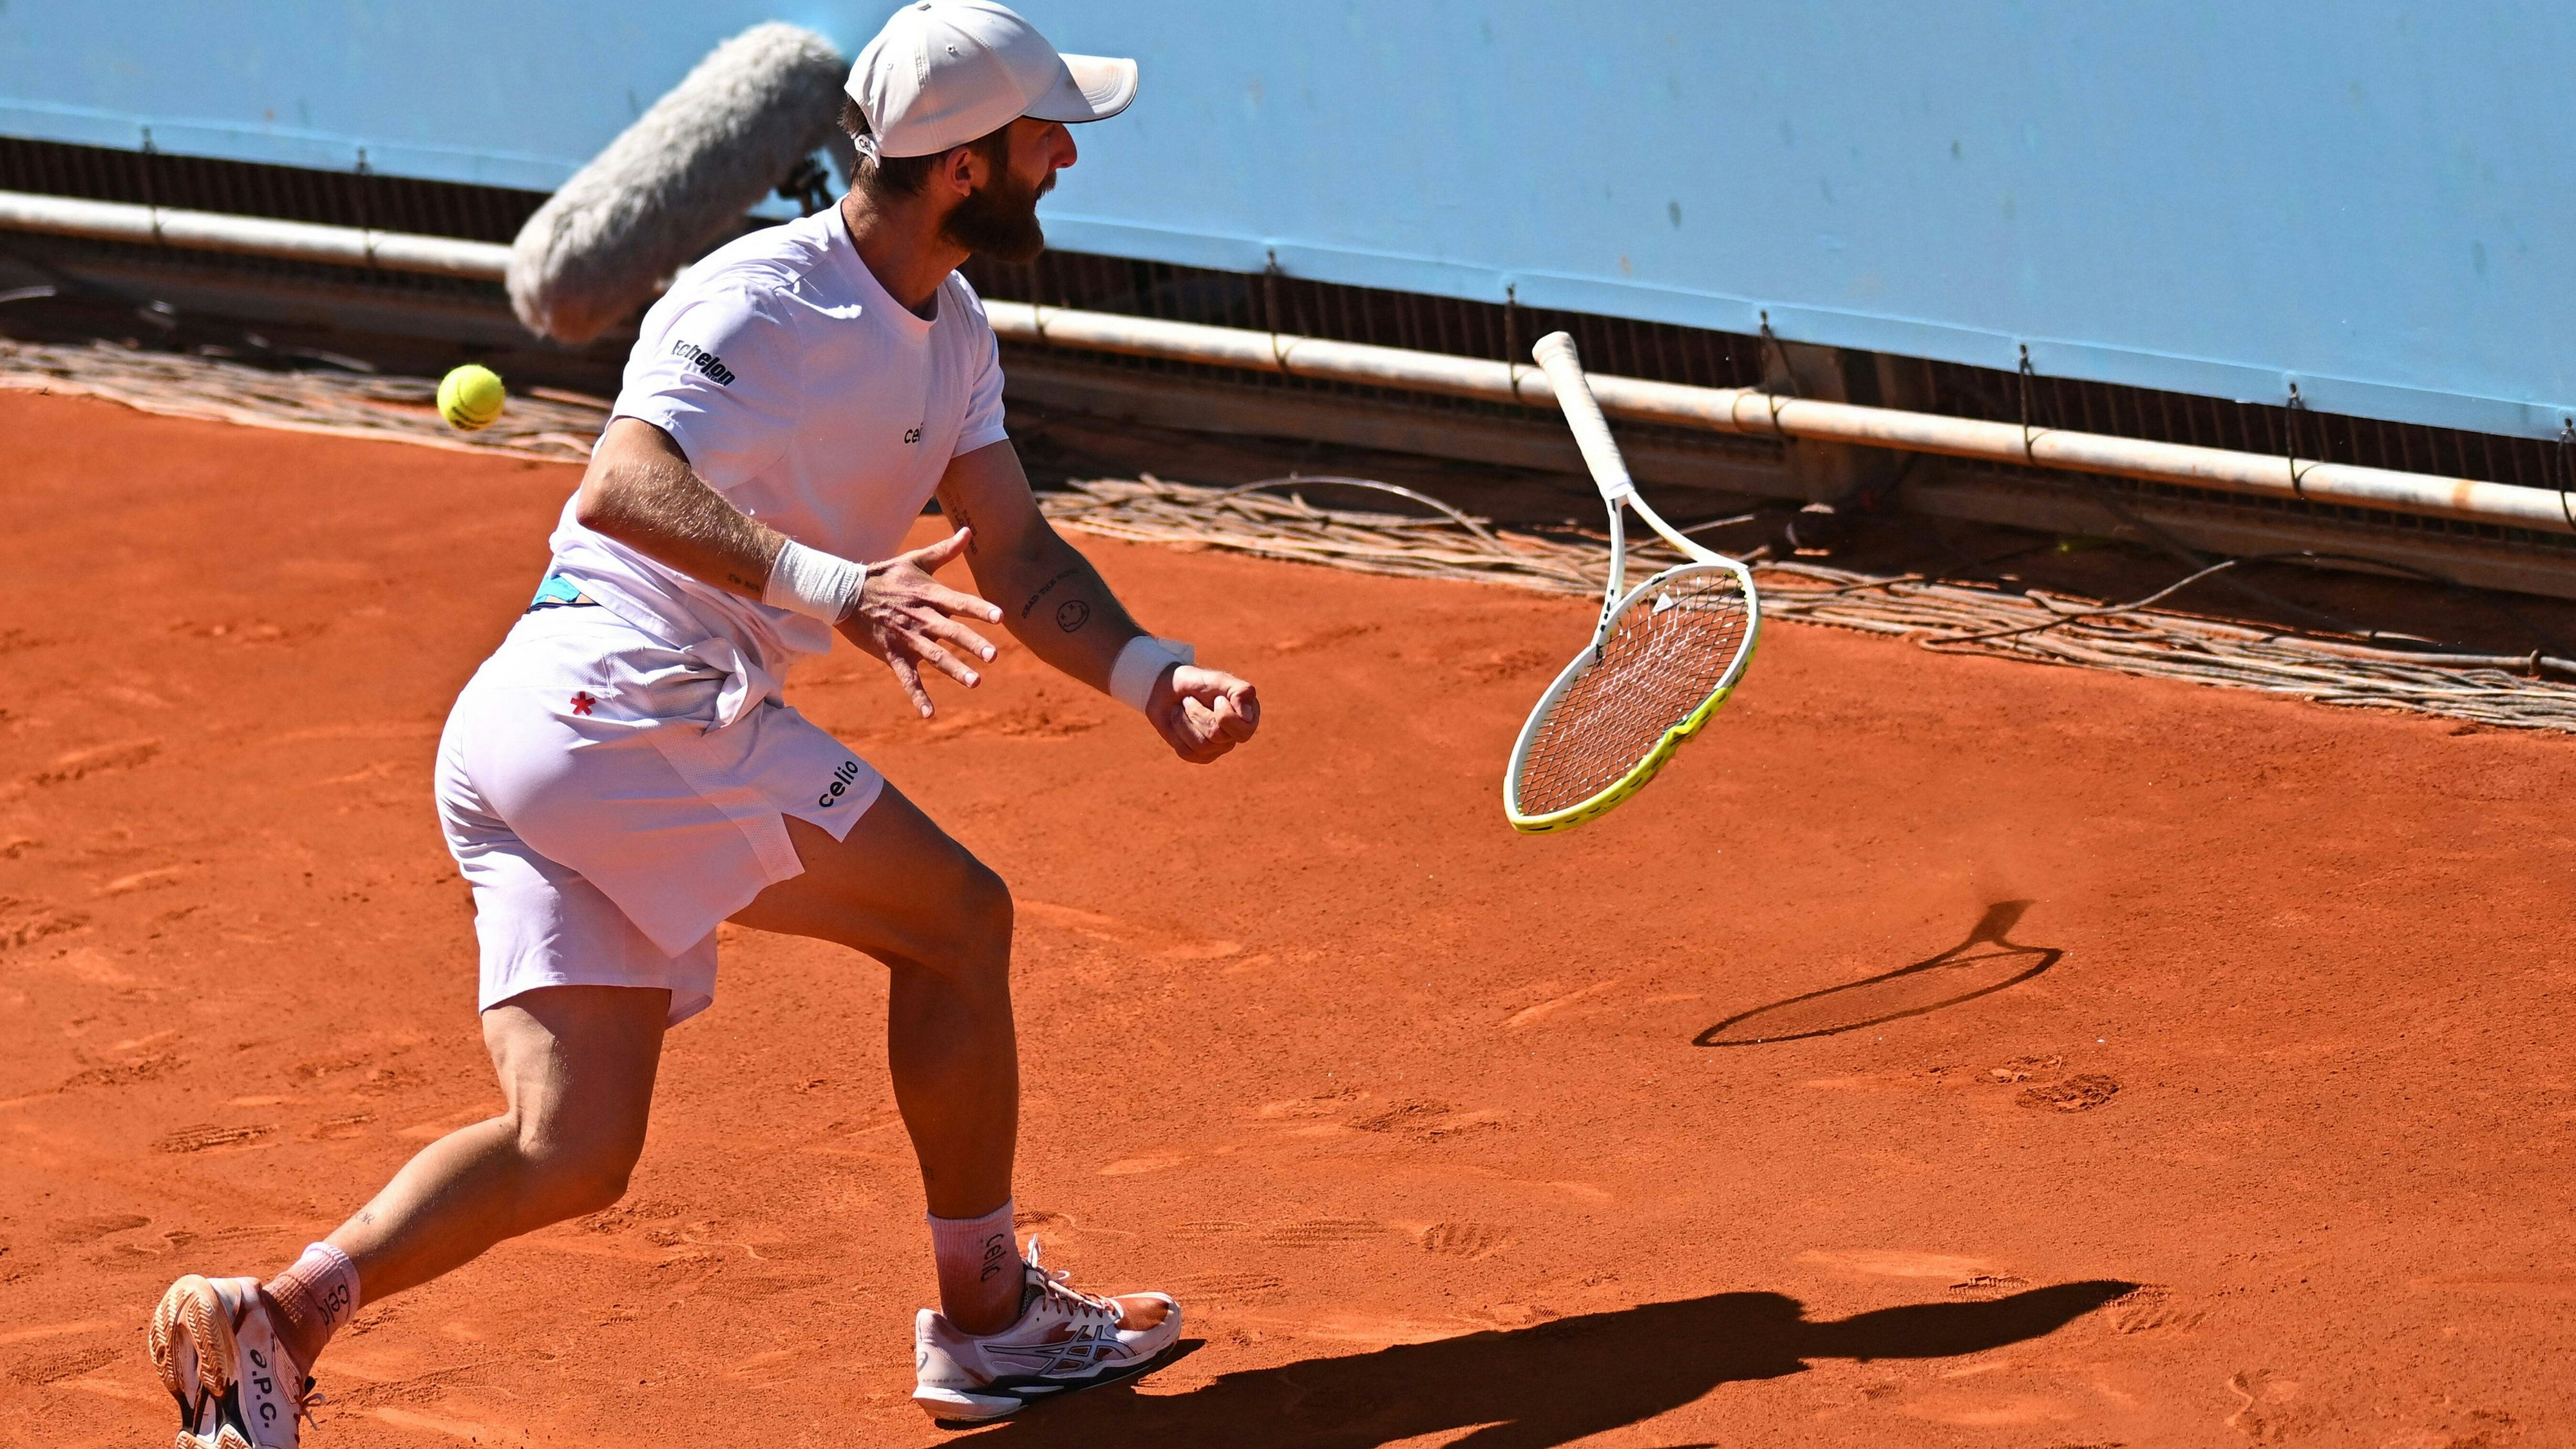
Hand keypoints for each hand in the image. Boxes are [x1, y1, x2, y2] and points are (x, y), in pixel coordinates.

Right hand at [836, 528, 1002, 717]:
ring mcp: (906, 638)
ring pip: (934, 656)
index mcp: (929, 595)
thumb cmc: (886, 576)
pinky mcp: (892, 654)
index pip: (960, 602)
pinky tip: (929, 713)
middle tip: (993, 656)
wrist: (845, 593)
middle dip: (971, 644)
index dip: (979, 609)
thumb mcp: (915, 560)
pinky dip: (917, 696)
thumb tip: (970, 531)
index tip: (1000, 617)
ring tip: (975, 682)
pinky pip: (907, 678)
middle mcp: (921, 617)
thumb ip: (946, 550)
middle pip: (950, 631)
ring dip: (954, 670)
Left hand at [1147, 665, 1260, 762]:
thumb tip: (1247, 717)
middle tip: (1190, 699)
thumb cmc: (1197, 682)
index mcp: (1249, 717)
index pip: (1243, 731)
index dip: (1225, 715)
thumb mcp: (1219, 680)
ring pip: (1201, 746)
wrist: (1168, 688)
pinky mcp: (1200, 755)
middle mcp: (1236, 734)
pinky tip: (1178, 720)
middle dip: (1197, 713)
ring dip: (1184, 721)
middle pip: (1217, 736)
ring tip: (1182, 707)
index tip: (1216, 698)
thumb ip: (1240, 691)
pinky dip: (1177, 733)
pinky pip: (1187, 752)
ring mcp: (1219, 747)